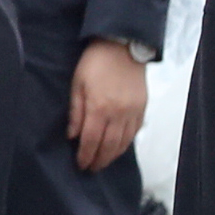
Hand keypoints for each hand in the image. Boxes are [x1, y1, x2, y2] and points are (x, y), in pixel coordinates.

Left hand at [67, 38, 146, 174]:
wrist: (121, 46)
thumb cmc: (95, 62)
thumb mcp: (77, 84)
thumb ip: (76, 112)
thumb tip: (72, 136)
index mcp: (99, 107)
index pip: (91, 140)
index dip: (85, 155)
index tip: (80, 165)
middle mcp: (118, 113)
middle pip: (108, 146)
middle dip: (99, 160)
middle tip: (91, 168)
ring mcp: (132, 111)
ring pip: (123, 142)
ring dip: (113, 156)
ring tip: (103, 162)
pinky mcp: (142, 108)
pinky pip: (135, 132)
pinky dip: (126, 143)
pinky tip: (119, 148)